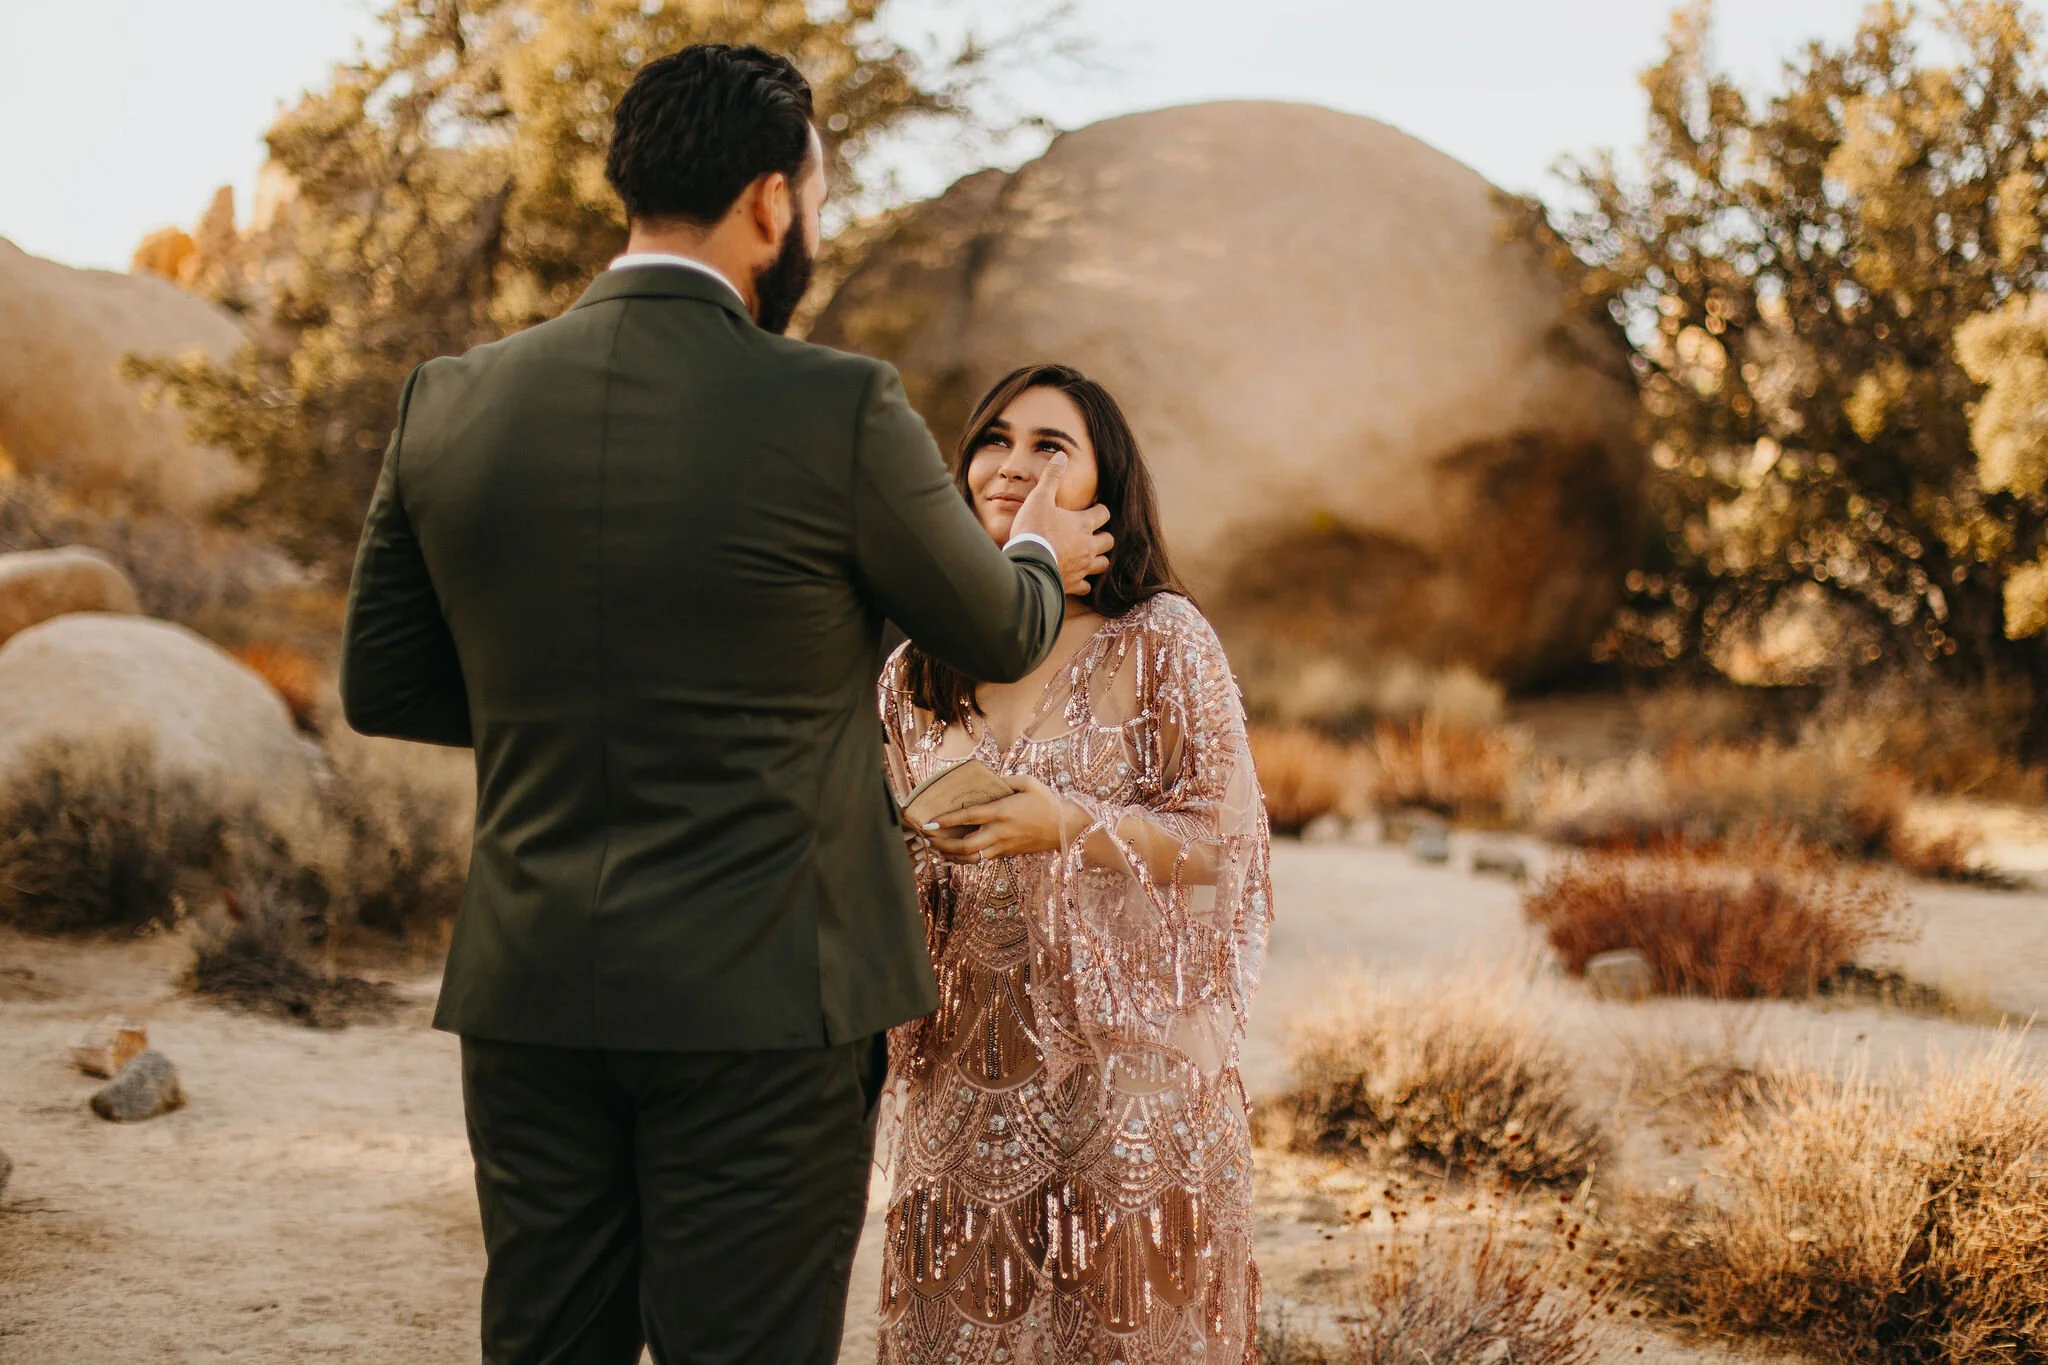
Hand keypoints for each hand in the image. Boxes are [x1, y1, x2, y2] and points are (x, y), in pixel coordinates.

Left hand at [922, 774, 1075, 863]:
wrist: (1066, 828)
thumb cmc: (1047, 802)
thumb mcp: (1027, 782)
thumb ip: (1005, 780)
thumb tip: (986, 779)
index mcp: (1002, 812)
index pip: (968, 817)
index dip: (946, 821)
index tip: (929, 822)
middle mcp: (1000, 832)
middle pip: (965, 846)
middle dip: (942, 844)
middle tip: (927, 838)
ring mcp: (1003, 846)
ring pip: (971, 858)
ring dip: (951, 856)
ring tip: (936, 849)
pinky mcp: (1007, 854)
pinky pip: (982, 859)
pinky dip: (966, 859)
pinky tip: (955, 855)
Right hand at [1010, 452, 1113, 594]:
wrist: (1027, 564)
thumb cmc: (1033, 530)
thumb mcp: (1039, 498)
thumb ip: (1052, 477)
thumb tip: (1061, 455)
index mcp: (1083, 524)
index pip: (1104, 513)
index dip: (1100, 509)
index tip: (1093, 508)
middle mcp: (1088, 546)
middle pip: (1109, 540)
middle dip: (1104, 535)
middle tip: (1093, 532)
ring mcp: (1082, 567)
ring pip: (1103, 564)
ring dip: (1099, 558)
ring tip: (1089, 553)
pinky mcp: (1073, 584)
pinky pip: (1086, 586)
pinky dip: (1084, 582)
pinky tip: (1077, 577)